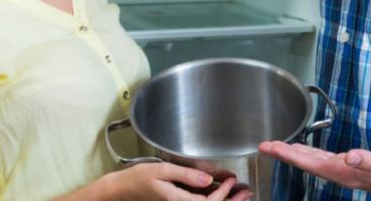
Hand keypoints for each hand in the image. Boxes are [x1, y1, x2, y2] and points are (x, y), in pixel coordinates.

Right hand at [106, 162, 253, 200]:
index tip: (232, 179)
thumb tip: (208, 180)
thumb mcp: (162, 171)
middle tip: (247, 191)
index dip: (223, 193)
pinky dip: (214, 199)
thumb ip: (186, 175)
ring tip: (242, 193)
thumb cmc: (139, 178)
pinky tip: (222, 191)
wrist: (123, 190)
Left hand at [259, 141, 370, 199]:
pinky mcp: (351, 166)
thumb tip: (350, 156)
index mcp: (346, 173)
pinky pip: (324, 159)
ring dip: (295, 154)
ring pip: (313, 162)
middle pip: (307, 164)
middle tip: (264, 145)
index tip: (272, 148)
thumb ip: (369, 161)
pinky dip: (311, 154)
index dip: (290, 155)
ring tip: (277, 146)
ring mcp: (346, 171)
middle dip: (285, 154)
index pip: (311, 164)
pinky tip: (305, 151)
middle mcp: (342, 174)